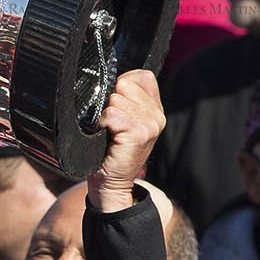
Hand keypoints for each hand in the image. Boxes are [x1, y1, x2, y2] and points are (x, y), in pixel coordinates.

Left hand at [87, 69, 164, 213]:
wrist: (111, 183)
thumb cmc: (111, 151)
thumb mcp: (123, 121)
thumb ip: (125, 99)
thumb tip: (112, 80)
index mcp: (155, 109)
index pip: (141, 76)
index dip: (121, 86)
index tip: (115, 107)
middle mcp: (157, 115)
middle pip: (124, 84)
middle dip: (110, 103)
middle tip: (111, 126)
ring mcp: (151, 124)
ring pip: (116, 99)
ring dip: (105, 115)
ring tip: (110, 133)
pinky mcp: (140, 133)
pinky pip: (112, 114)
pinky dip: (103, 124)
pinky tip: (108, 137)